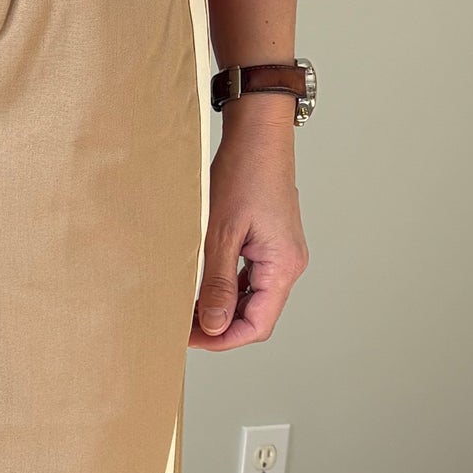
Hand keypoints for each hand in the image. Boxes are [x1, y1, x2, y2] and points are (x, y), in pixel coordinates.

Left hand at [189, 97, 308, 349]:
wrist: (258, 134)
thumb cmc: (243, 174)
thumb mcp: (221, 235)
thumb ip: (219, 284)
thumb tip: (215, 326)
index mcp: (282, 266)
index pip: (257, 325)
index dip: (223, 339)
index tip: (190, 338)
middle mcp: (288, 264)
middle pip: (256, 316)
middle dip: (221, 327)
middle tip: (183, 325)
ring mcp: (281, 254)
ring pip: (253, 299)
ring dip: (223, 308)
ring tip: (189, 308)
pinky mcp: (271, 243)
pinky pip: (251, 279)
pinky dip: (229, 289)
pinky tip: (204, 286)